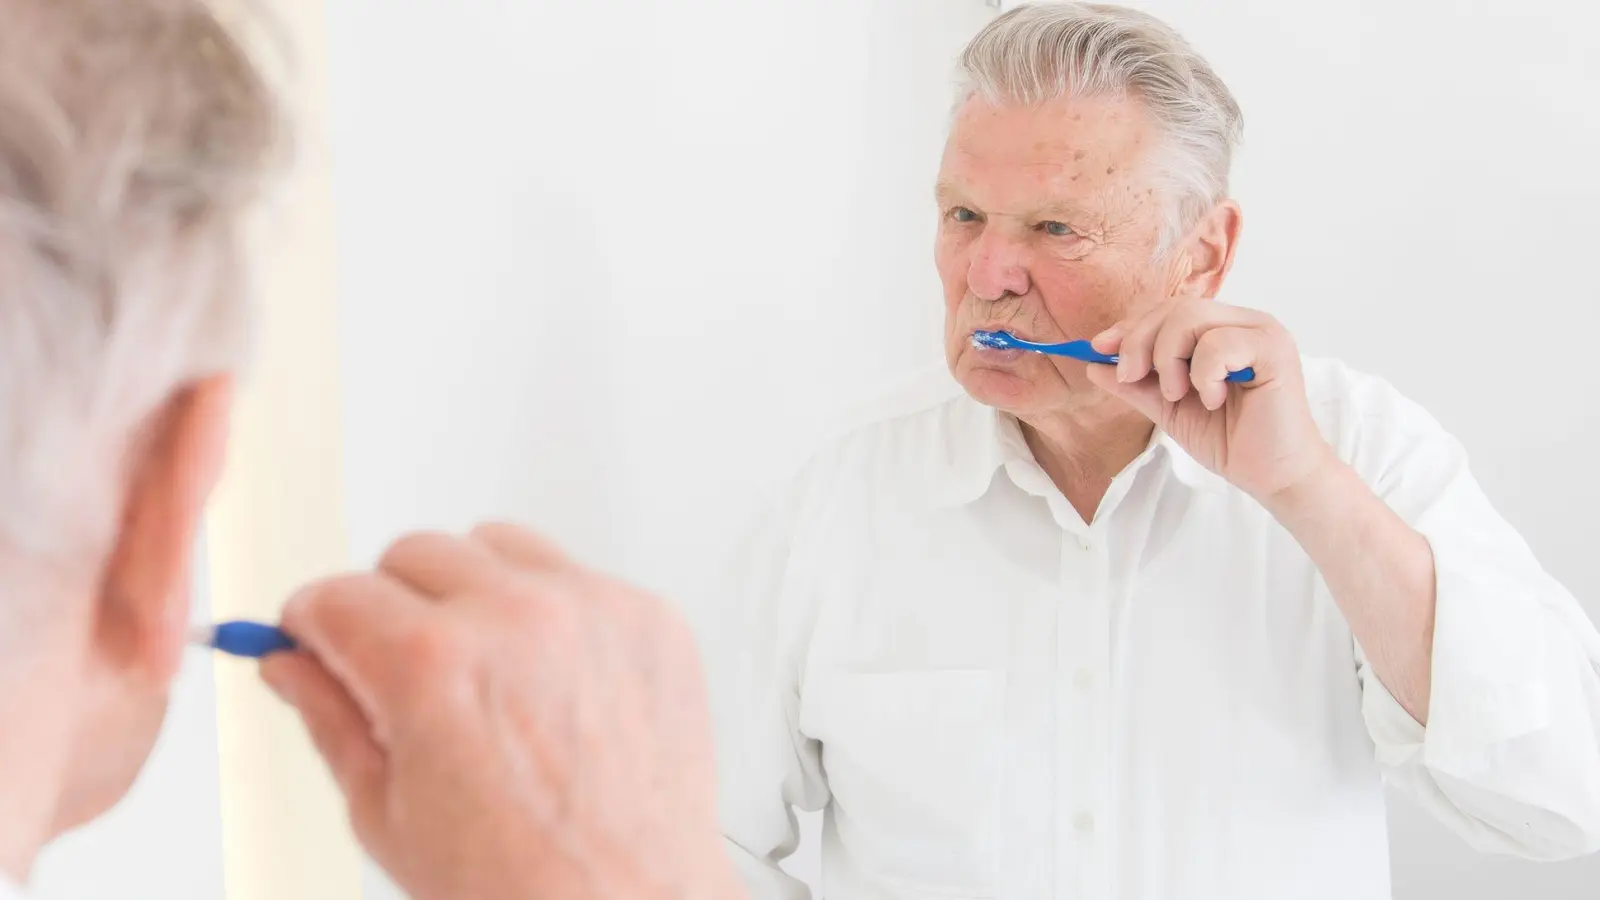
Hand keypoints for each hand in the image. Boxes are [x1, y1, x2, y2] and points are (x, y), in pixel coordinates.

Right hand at [259, 524, 742, 899]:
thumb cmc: (518, 886)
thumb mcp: (386, 813)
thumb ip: (329, 718)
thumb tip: (288, 663)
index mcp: (433, 664)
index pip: (335, 594)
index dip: (314, 627)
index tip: (318, 641)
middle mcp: (516, 617)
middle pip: (413, 554)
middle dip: (392, 608)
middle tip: (405, 673)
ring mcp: (593, 610)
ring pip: (498, 546)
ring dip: (475, 592)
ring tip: (485, 672)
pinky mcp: (651, 618)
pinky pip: (577, 577)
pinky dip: (553, 613)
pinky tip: (550, 681)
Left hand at [1085, 298, 1334, 500]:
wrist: (1270, 475)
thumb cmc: (1228, 440)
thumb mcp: (1168, 409)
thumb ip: (1136, 385)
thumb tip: (1093, 364)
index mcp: (1220, 329)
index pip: (1167, 310)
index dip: (1130, 326)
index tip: (1097, 348)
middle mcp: (1242, 322)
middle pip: (1175, 308)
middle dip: (1140, 341)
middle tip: (1132, 377)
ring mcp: (1261, 331)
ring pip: (1192, 319)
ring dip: (1169, 360)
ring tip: (1180, 394)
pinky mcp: (1274, 349)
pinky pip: (1218, 343)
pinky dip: (1203, 374)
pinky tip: (1214, 399)